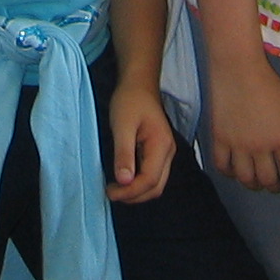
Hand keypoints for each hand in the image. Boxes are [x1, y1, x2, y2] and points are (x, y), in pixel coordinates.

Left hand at [105, 77, 176, 204]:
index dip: (130, 191)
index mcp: (161, 145)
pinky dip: (140, 183)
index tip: (110, 192)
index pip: (150, 180)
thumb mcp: (122, 126)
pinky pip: (154, 175)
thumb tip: (124, 181)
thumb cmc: (129, 101)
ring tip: (116, 188)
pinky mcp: (160, 152)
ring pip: (157, 184)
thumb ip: (124, 153)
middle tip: (111, 193)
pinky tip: (125, 179)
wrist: (139, 84)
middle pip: (156, 187)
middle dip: (134, 195)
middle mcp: (169, 152)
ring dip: (137, 192)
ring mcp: (166, 153)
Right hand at [206, 55, 279, 192]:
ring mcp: (238, 145)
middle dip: (273, 186)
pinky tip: (233, 170)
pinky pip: (222, 165)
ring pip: (245, 178)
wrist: (238, 68)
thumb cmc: (268, 83)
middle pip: (268, 179)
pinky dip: (228, 172)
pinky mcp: (220, 139)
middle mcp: (260, 147)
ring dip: (252, 184)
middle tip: (274, 185)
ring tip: (255, 183)